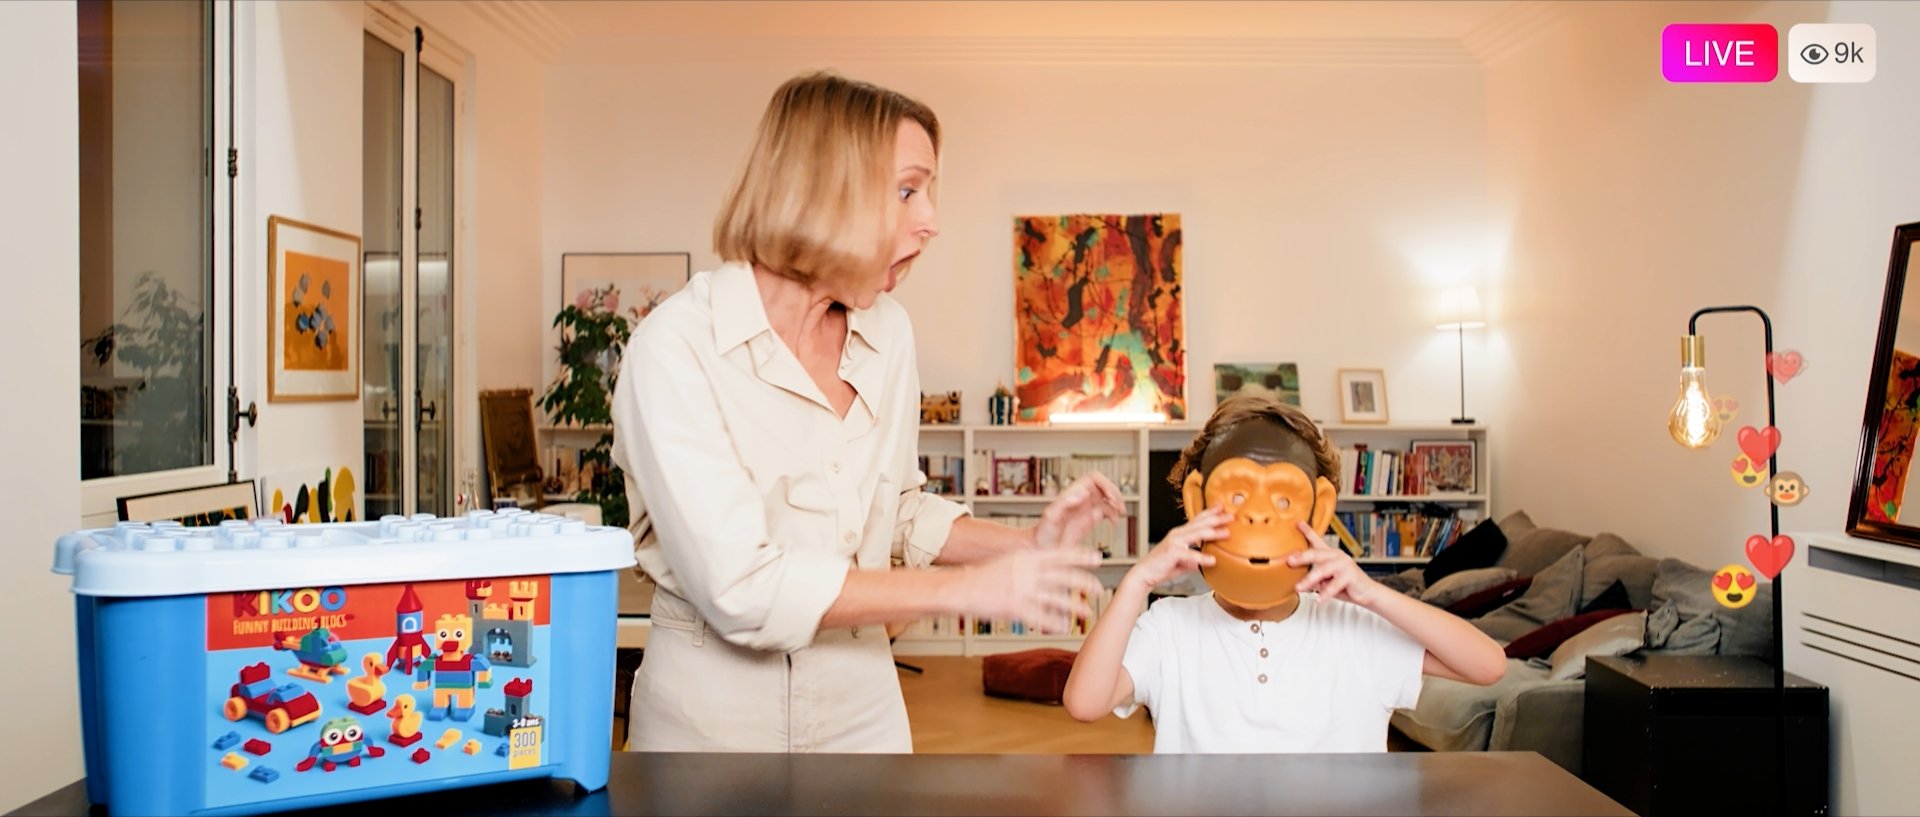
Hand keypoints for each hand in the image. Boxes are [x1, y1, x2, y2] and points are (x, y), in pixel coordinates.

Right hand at [955, 546, 1105, 633]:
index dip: (1080, 556)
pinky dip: (1055, 623)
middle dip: (1085, 583)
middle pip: (1064, 576)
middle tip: (1099, 589)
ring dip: (1075, 606)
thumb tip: (1052, 564)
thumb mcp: (1010, 560)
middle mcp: (1027, 571)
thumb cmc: (984, 576)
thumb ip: (1031, 562)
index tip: (1097, 558)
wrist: (961, 588)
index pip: (1060, 554)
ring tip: (1087, 611)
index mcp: (1026, 557)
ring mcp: (1022, 590)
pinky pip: (1041, 617)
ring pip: (1057, 598)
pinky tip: (1063, 627)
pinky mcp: (1015, 608)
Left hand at [1032, 472, 1127, 548]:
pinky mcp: (1087, 522)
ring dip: (1116, 504)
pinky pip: (1105, 513)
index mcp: (1073, 495)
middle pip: (1104, 487)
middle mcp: (1080, 500)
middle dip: (1115, 493)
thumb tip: (1082, 492)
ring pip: (1107, 499)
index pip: (1094, 479)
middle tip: (1119, 505)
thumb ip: (1066, 502)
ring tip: (1120, 512)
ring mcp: (1084, 510)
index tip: (1111, 496)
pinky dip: (1113, 516)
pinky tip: (1113, 523)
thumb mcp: (1051, 515)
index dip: (1106, 484)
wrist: (1040, 548)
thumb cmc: (1041, 533)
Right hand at [1123, 507, 1228, 593]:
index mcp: (1179, 534)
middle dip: (1216, 519)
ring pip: (1197, 534)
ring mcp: (1174, 542)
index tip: (1222, 507)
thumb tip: (1206, 561)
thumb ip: (1194, 559)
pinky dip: (1202, 557)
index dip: (1209, 512)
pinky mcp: (1172, 552)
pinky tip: (1212, 560)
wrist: (1144, 573)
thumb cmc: (1161, 567)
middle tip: (1231, 516)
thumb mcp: (1182, 562)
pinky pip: (1190, 554)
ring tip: (1226, 533)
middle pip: (1200, 524)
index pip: (1197, 520)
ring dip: (1213, 533)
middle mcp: (1177, 534)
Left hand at [1286, 520, 1379, 606]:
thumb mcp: (1326, 581)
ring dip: (1309, 580)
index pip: (1318, 541)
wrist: (1367, 593)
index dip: (1308, 532)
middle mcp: (1337, 556)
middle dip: (1302, 556)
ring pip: (1323, 570)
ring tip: (1299, 588)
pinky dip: (1325, 593)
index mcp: (1330, 555)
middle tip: (1289, 560)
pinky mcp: (1350, 575)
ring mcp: (1344, 564)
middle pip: (1316, 553)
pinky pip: (1334, 585)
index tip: (1298, 524)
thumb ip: (1314, 578)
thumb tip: (1299, 582)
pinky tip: (1318, 599)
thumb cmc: (1346, 586)